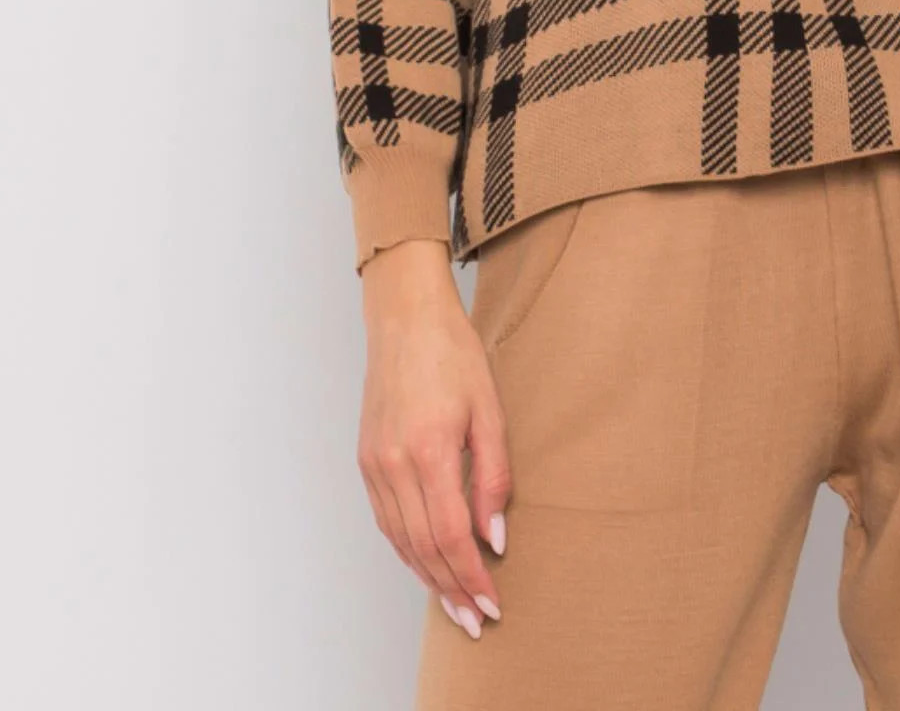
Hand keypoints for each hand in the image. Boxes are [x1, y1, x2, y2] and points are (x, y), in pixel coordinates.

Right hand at [356, 238, 509, 638]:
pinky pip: (386, 520)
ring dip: (428, 577)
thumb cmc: (453, 354)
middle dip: (452, 589)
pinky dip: (407, 549)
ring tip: (455, 604)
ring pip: (400, 540)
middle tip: (476, 620)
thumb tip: (495, 535)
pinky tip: (427, 563)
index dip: (472, 575)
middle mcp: (394, 463)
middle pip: (423, 547)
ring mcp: (374, 463)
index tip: (492, 602)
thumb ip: (494, 474)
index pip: (451, 534)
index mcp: (429, 449)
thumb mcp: (490, 408)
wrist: (405, 318)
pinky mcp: (366, 460)